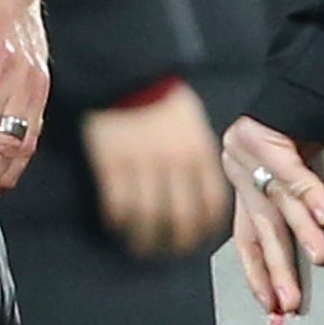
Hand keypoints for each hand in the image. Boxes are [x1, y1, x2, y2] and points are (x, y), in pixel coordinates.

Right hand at [79, 81, 223, 258]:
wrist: (131, 71)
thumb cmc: (163, 96)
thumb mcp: (194, 123)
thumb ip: (199, 156)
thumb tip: (202, 190)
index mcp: (199, 152)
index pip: (210, 204)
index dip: (204, 229)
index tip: (197, 241)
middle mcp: (174, 163)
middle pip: (180, 217)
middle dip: (176, 242)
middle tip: (169, 253)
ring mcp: (142, 164)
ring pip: (147, 217)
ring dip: (144, 239)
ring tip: (141, 248)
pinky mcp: (112, 162)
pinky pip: (117, 202)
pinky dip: (118, 220)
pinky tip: (117, 225)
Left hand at [216, 114, 323, 316]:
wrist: (312, 79)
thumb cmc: (309, 128)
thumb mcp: (299, 174)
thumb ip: (298, 209)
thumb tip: (317, 256)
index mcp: (243, 187)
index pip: (246, 240)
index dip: (258, 274)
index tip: (270, 307)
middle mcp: (237, 173)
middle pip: (259, 231)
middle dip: (277, 270)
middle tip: (289, 303)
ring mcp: (245, 154)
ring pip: (276, 204)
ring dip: (302, 235)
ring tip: (319, 259)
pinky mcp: (263, 135)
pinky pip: (290, 172)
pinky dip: (310, 195)